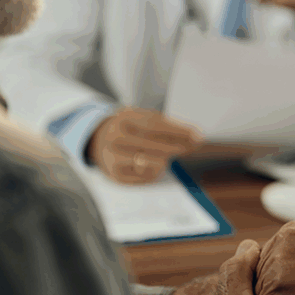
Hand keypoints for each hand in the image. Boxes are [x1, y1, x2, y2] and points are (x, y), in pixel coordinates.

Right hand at [87, 107, 202, 183]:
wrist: (97, 140)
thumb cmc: (129, 128)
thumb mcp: (140, 117)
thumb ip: (163, 124)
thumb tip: (193, 137)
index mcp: (123, 118)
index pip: (155, 125)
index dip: (178, 131)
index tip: (196, 135)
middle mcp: (115, 137)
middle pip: (153, 145)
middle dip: (176, 146)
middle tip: (192, 147)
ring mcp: (113, 157)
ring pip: (150, 162)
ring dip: (166, 159)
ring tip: (171, 155)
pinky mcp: (115, 175)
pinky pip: (146, 177)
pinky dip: (156, 171)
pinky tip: (157, 164)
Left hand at [255, 223, 294, 294]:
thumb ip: (289, 255)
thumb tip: (259, 267)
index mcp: (290, 231)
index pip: (267, 259)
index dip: (287, 278)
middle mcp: (279, 243)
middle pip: (259, 275)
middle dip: (279, 290)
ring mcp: (275, 265)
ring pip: (258, 293)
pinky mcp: (274, 290)